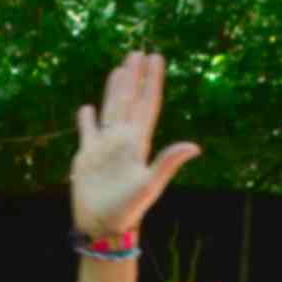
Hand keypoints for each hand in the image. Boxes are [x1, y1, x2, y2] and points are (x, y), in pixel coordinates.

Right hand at [72, 51, 202, 239]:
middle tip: (138, 52)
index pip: (147, 104)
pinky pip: (87, 132)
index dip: (152, 81)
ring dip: (115, 89)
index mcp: (138, 143)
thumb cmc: (127, 210)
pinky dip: (86, 119)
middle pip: (130, 101)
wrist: (103, 228)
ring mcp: (105, 147)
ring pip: (111, 110)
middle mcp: (123, 140)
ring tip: (120, 69)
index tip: (156, 58)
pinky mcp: (87, 157)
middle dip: (135, 77)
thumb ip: (168, 162)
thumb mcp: (149, 185)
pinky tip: (87, 108)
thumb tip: (194, 147)